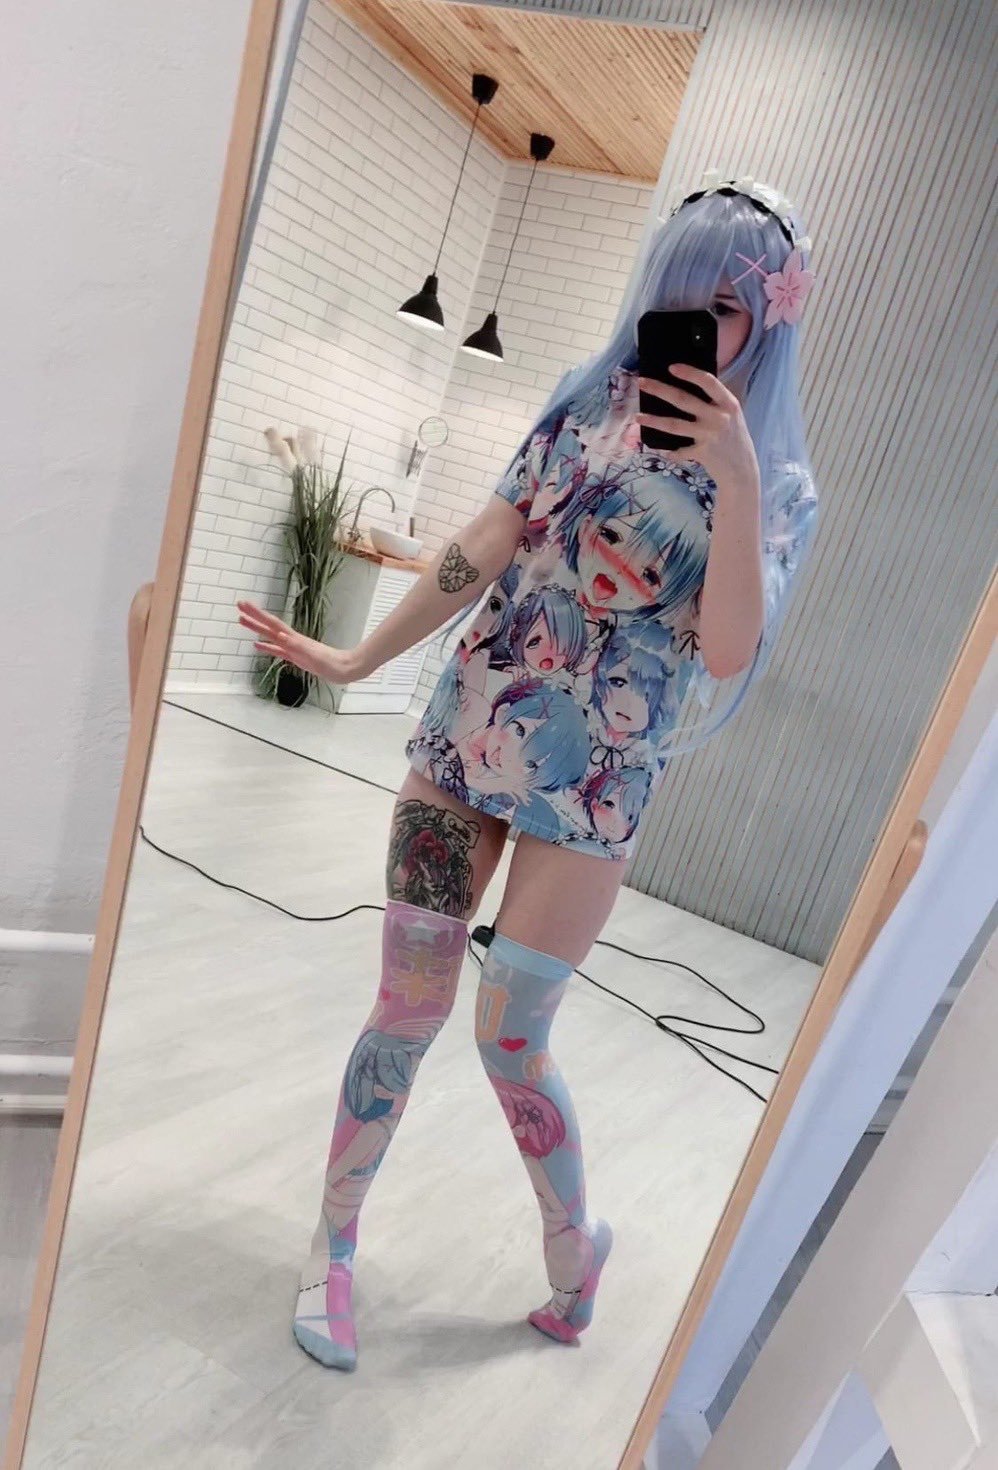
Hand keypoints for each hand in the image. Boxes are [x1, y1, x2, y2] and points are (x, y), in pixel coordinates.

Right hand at [236, 600, 366, 682]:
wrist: (346, 669)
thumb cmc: (332, 664)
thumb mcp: (314, 656)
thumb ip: (297, 647)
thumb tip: (281, 636)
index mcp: (295, 639)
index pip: (272, 624)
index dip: (258, 615)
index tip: (244, 605)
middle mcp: (292, 640)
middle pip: (269, 625)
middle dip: (253, 617)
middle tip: (238, 606)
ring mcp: (293, 648)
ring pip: (270, 636)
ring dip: (256, 629)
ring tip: (242, 621)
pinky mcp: (296, 657)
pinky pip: (276, 650)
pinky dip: (266, 647)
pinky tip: (258, 645)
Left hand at [636, 365, 759, 487]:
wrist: (742, 471)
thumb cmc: (734, 439)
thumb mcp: (731, 416)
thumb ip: (715, 403)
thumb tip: (688, 388)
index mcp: (728, 403)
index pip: (708, 382)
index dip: (689, 373)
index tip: (671, 367)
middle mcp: (718, 417)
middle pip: (683, 400)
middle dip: (659, 390)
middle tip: (641, 382)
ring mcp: (709, 435)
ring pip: (674, 425)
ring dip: (653, 421)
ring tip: (637, 417)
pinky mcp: (702, 453)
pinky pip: (679, 451)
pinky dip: (670, 452)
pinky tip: (662, 450)